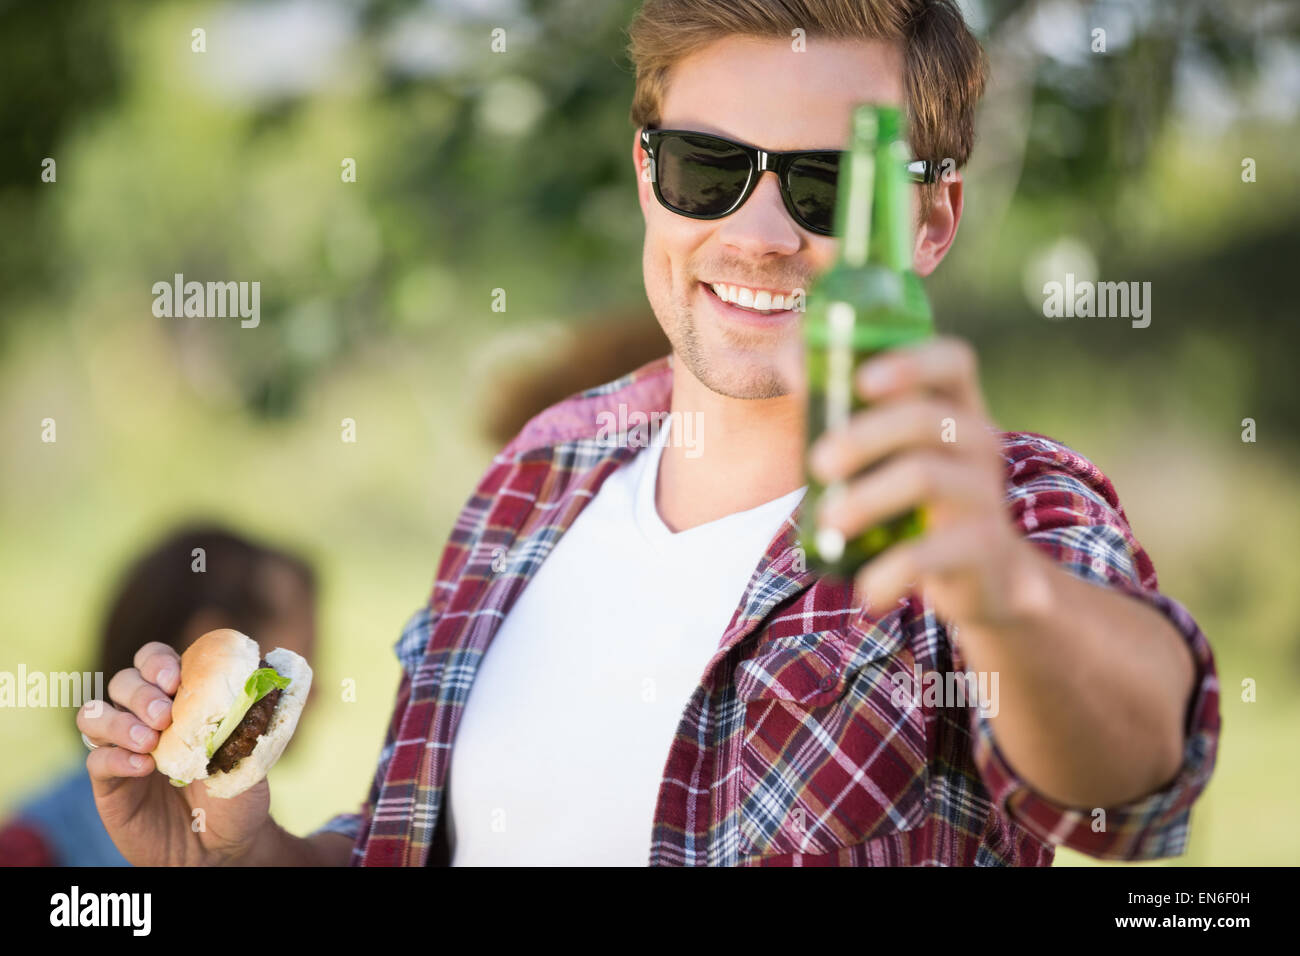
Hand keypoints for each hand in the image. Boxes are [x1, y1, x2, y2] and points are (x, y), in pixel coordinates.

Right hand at [77, 642, 275, 865]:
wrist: (222, 849)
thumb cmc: (237, 797)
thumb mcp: (253, 758)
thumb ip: (250, 724)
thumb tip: (264, 687)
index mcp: (180, 701)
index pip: (155, 661)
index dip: (158, 661)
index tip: (176, 679)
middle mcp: (146, 719)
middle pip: (123, 682)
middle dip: (141, 692)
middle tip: (164, 715)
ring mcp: (124, 749)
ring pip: (95, 714)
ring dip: (120, 721)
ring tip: (151, 741)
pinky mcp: (109, 784)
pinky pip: (96, 759)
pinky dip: (116, 757)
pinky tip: (143, 768)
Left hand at [807, 336, 1049, 628]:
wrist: (986, 575)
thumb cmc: (916, 496)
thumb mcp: (887, 447)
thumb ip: (840, 401)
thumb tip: (788, 354)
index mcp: (955, 407)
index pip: (953, 360)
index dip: (910, 362)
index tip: (862, 379)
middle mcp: (979, 443)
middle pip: (926, 419)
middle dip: (864, 436)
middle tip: (817, 463)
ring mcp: (985, 496)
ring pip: (926, 478)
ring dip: (866, 499)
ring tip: (827, 522)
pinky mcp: (983, 550)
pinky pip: (935, 554)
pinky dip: (892, 573)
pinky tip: (867, 592)